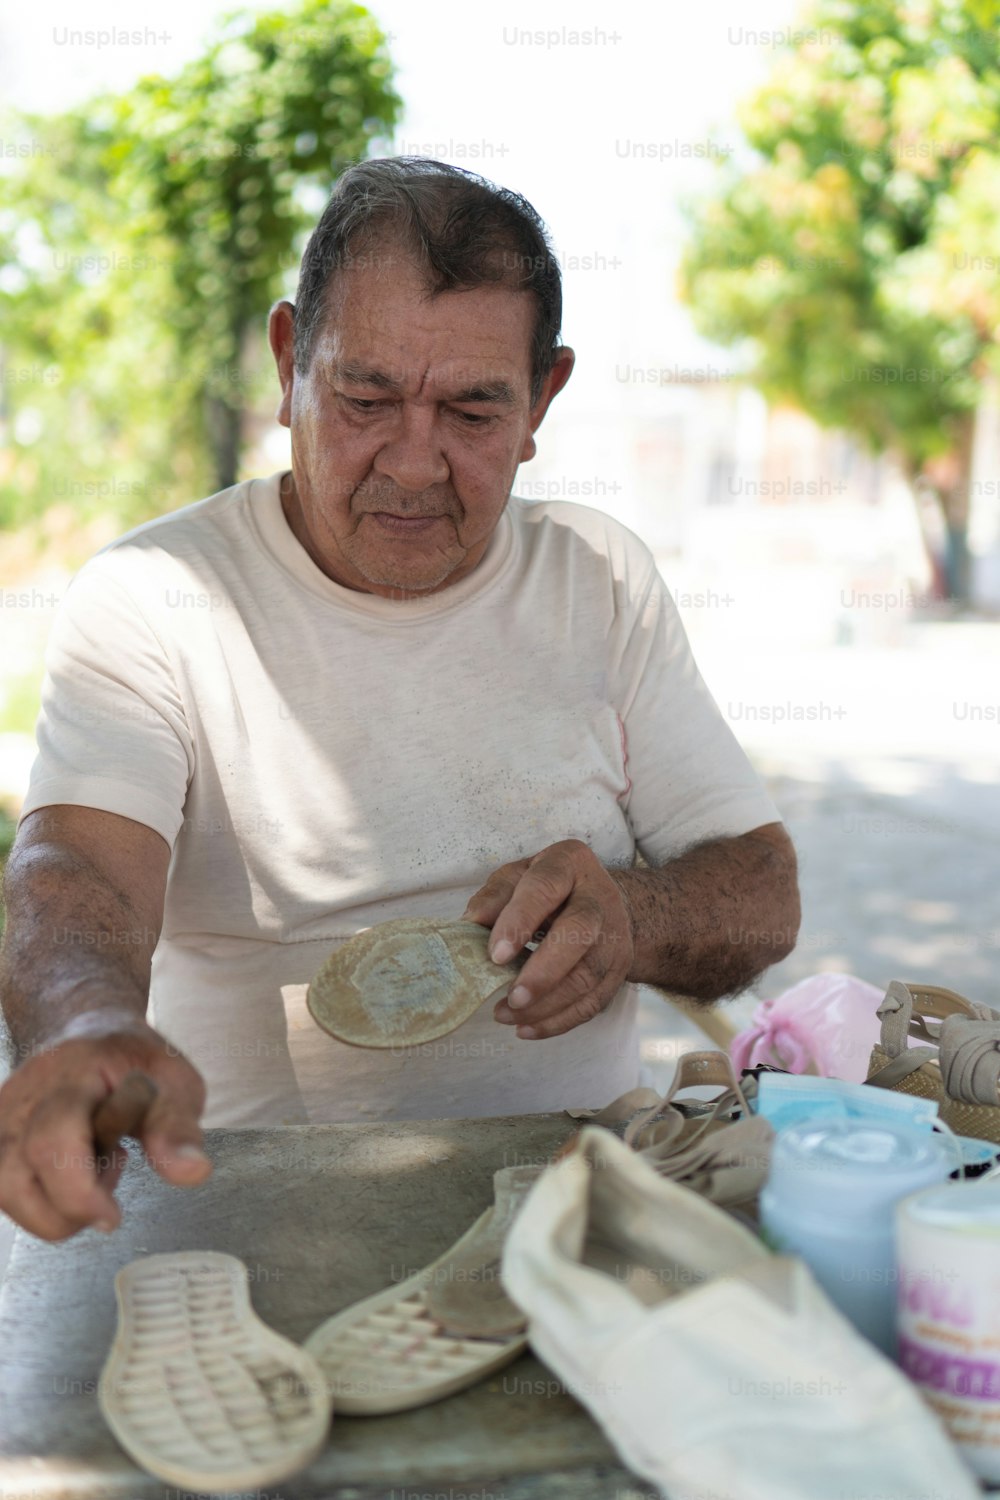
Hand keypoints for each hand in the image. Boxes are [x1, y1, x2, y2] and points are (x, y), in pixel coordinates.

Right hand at [0, 1020, 210, 1241]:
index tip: (111, 1216)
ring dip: (53, 1208)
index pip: (53, 1140)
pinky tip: (69, 1174)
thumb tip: (193, 1171)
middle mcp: (20, 1101)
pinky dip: (41, 1202)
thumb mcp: (172, 1081)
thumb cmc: (131, 1061)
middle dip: (69, 1206)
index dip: (78, 1190)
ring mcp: (0, 1122)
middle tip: (111, 1179)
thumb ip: (177, 1126)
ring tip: (91, 1172)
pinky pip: (5, 1193)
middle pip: (15, 1178)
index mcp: (67, 1078)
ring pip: (4, 1192)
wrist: (87, 1030)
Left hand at [463, 839, 634, 1039]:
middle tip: (512, 997)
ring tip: (506, 1015)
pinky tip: (527, 1029)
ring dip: (547, 1004)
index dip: (520, 919)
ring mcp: (615, 936)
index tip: (496, 954)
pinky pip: (594, 1002)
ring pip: (588, 975)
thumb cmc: (548, 889)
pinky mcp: (620, 969)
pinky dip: (559, 1021)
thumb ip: (494, 897)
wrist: (603, 903)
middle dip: (544, 970)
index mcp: (569, 864)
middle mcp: (599, 897)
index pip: (545, 887)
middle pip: (580, 932)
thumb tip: (470, 923)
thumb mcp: (518, 876)